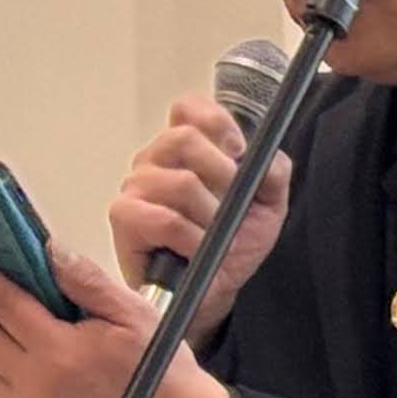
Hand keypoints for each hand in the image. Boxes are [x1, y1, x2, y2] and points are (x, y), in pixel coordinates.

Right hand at [110, 93, 289, 341]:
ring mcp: (136, 186)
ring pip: (181, 183)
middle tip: (232, 204)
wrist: (215, 289)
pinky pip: (165, 219)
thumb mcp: (267, 205)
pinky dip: (192, 239)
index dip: (218, 124)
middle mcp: (156, 159)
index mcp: (187, 148)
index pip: (190, 109)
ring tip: (213, 236)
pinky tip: (196, 250)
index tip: (239, 152)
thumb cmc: (233, 242)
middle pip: (185, 139)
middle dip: (222, 174)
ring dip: (210, 217)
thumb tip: (265, 157)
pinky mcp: (124, 217)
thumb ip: (272, 172)